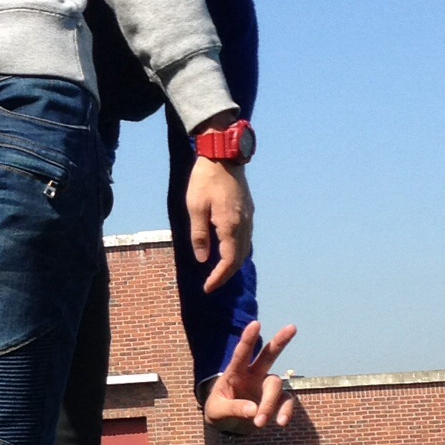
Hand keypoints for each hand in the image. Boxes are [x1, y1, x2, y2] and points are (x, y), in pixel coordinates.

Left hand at [185, 152, 253, 292]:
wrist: (223, 156)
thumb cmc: (205, 180)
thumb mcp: (195, 208)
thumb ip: (200, 235)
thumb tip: (203, 259)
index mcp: (231, 226)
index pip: (229, 262)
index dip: (219, 278)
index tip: (208, 288)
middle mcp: (244, 225)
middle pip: (239, 259)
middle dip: (226, 274)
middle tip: (211, 283)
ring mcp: (249, 218)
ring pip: (245, 249)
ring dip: (233, 263)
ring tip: (217, 271)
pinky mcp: (248, 211)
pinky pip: (246, 238)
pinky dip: (237, 250)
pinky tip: (226, 250)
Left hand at [203, 321, 298, 431]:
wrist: (227, 424)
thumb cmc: (218, 411)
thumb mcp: (217, 411)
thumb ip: (233, 409)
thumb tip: (254, 410)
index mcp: (235, 372)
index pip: (241, 353)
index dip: (248, 338)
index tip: (255, 323)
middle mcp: (253, 375)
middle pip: (269, 355)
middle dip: (280, 341)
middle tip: (292, 327)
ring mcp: (265, 387)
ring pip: (276, 385)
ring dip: (269, 404)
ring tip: (258, 422)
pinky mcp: (276, 401)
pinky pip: (286, 402)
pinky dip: (285, 412)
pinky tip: (280, 423)